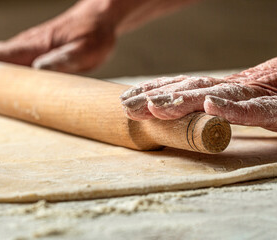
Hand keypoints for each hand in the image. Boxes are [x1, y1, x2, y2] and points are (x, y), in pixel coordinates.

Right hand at [0, 0, 116, 73]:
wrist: (98, 19)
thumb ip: (63, 60)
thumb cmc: (93, 36)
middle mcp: (26, 45)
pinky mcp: (31, 49)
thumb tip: (37, 70)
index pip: (1, 54)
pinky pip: (3, 54)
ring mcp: (26, 46)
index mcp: (35, 46)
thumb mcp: (85, 51)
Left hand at [121, 58, 276, 130]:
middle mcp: (231, 88)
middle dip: (155, 97)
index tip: (126, 99)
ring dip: (183, 99)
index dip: (153, 91)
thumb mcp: (232, 102)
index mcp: (219, 89)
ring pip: (214, 94)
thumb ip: (204, 106)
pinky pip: (255, 109)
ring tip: (156, 106)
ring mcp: (252, 96)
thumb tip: (164, 110)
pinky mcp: (276, 109)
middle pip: (189, 89)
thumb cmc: (267, 100)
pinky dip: (233, 108)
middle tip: (128, 106)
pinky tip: (211, 106)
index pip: (181, 86)